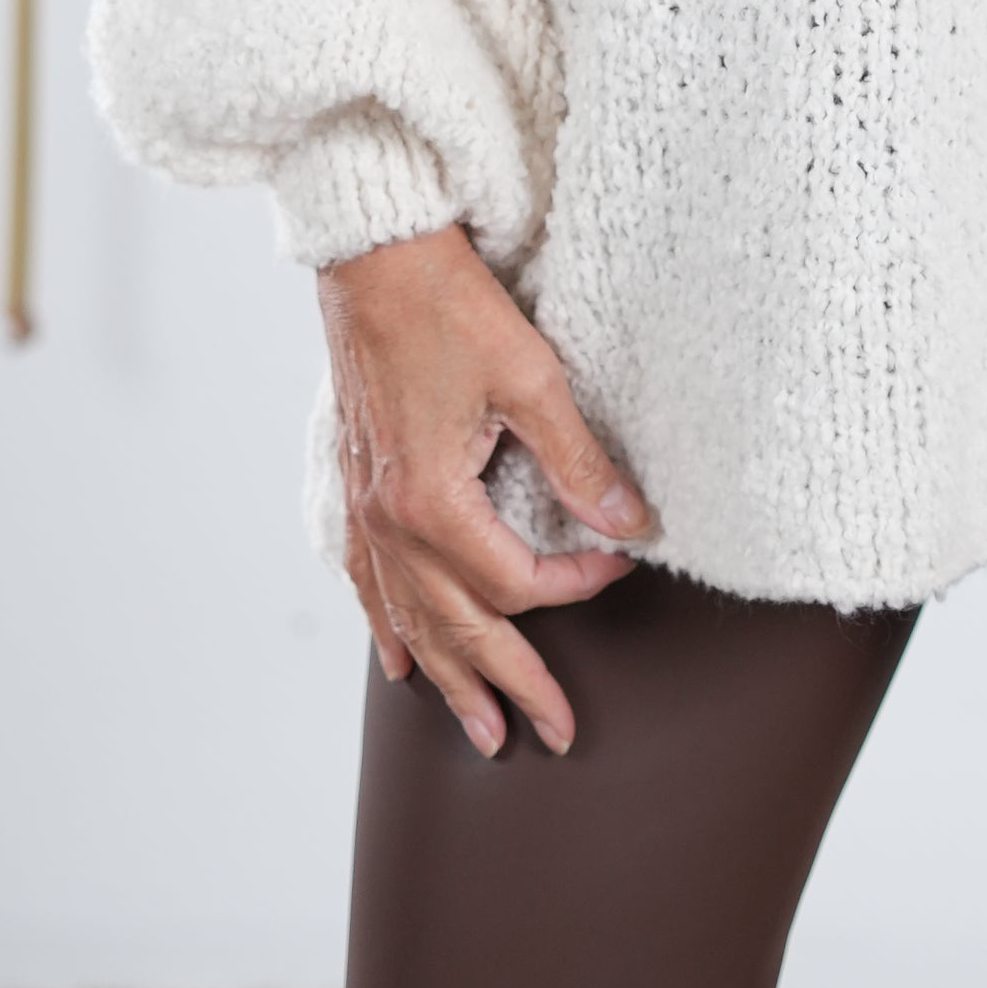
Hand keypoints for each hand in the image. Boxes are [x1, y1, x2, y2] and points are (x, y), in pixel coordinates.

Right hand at [319, 224, 657, 758]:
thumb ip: (579, 462)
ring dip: (449, 678)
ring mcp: (365, 510)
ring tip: (480, 730)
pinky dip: (386, 628)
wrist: (374, 252)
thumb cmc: (448, 303)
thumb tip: (632, 523)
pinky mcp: (354, 488)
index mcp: (433, 503)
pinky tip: (400, 664)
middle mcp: (390, 522)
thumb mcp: (530, 378)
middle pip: (459, 627)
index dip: (576, 583)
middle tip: (552, 735)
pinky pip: (366, 583)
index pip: (517, 581)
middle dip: (509, 685)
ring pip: (409, 621)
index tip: (619, 564)